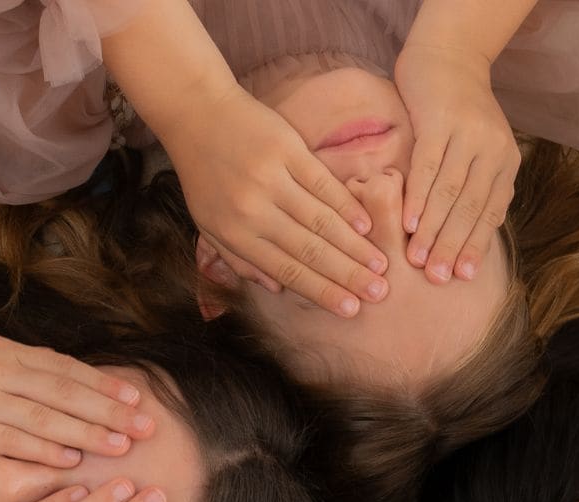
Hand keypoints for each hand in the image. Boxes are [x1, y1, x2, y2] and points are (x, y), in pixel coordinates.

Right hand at [0, 319, 150, 468]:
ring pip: (46, 414)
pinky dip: (43, 448)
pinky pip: (9, 437)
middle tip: (148, 426)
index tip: (136, 396)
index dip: (101, 384)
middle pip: (65, 389)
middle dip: (110, 409)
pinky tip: (71, 460)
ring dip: (88, 430)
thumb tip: (29, 372)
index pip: (62, 368)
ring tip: (123, 447)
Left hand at [155, 94, 390, 315]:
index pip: (286, 270)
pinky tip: (365, 225)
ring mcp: (270, 178)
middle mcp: (252, 210)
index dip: (321, 291)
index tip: (350, 308)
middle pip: (309, 250)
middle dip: (347, 275)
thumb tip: (277, 290)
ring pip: (321, 221)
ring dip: (354, 246)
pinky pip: (323, 184)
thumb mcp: (209, 223)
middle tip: (378, 294)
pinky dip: (346, 206)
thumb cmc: (205, 175)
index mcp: (234, 233)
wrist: (197, 114)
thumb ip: (240, 259)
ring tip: (380, 264)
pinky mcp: (286, 149)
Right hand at [393, 42, 517, 284]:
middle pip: (470, 208)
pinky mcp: (440, 121)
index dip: (474, 246)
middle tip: (436, 279)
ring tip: (417, 259)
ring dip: (432, 230)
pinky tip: (407, 222)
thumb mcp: (479, 148)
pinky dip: (418, 198)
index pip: (491, 213)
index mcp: (506, 162)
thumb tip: (469, 234)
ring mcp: (467, 135)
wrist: (448, 57)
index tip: (460, 277)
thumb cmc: (458, 111)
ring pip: (449, 193)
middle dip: (452, 246)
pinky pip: (428, 167)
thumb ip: (478, 185)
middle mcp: (493, 150)